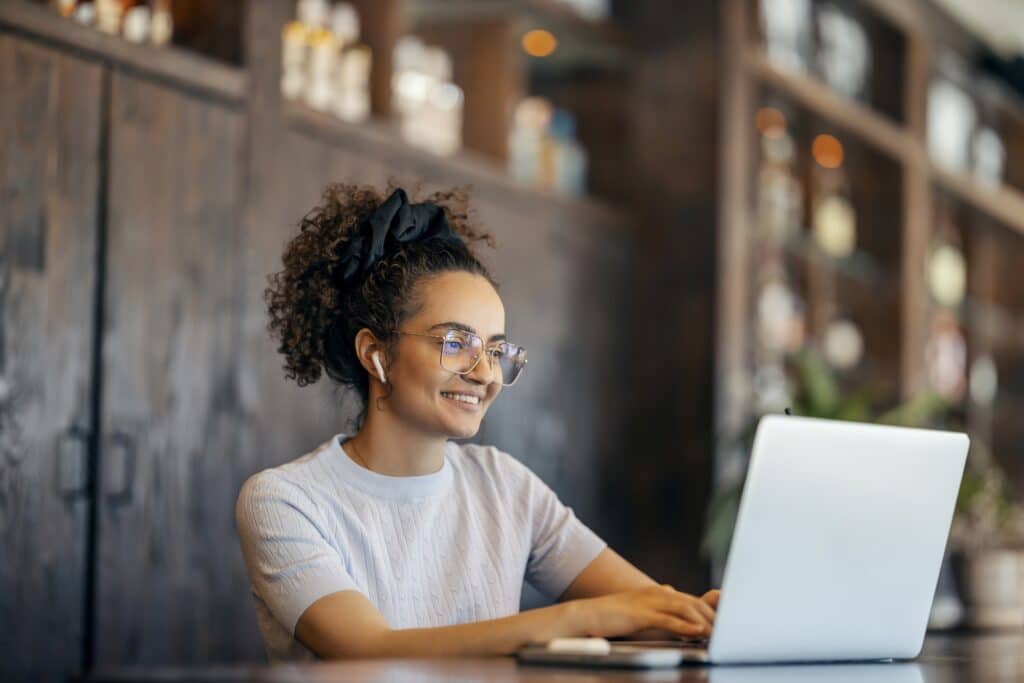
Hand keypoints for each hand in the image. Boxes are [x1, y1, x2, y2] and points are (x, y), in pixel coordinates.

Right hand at [571, 585, 716, 639]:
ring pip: (685, 609)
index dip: (711, 611)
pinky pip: (668, 619)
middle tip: (730, 630)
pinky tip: (698, 631)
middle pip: (694, 603)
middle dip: (714, 616)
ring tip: (719, 633)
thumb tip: (678, 613)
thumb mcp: (641, 611)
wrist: (588, 614)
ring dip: (705, 621)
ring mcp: (650, 602)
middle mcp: (658, 593)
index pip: (692, 601)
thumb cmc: (614, 616)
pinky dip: (686, 625)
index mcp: (660, 593)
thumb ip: (660, 611)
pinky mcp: (642, 614)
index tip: (727, 622)